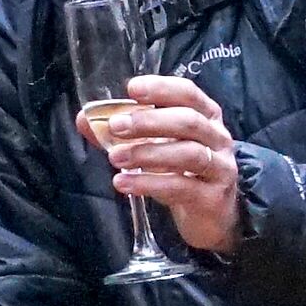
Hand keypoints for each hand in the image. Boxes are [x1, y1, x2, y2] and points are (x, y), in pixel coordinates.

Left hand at [101, 70, 241, 254]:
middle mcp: (218, 138)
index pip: (188, 93)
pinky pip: (182, 187)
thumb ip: (123, 133)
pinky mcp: (213, 198)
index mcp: (206, 116)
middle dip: (150, 121)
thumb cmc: (182, 172)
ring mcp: (220, 168)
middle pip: (188, 121)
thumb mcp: (155, 147)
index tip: (132, 89)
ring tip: (115, 157)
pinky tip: (124, 183)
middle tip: (116, 126)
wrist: (211, 217)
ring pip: (189, 154)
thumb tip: (85, 119)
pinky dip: (150, 184)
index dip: (162, 88)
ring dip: (148, 153)